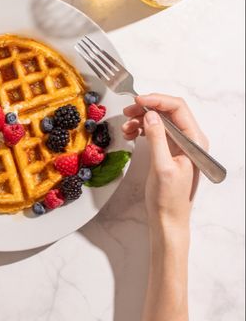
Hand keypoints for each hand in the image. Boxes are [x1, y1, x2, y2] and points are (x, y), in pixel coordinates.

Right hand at [123, 94, 208, 232]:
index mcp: (194, 141)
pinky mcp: (168, 150)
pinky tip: (130, 133)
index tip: (138, 101)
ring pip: (159, 120)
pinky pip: (155, 131)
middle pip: (168, 111)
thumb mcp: (162, 167)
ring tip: (126, 127)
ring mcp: (178, 144)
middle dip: (147, 108)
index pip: (178, 108)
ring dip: (141, 119)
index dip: (157, 101)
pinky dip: (141, 129)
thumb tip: (150, 114)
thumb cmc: (169, 199)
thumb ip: (157, 138)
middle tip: (127, 112)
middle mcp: (189, 140)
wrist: (168, 219)